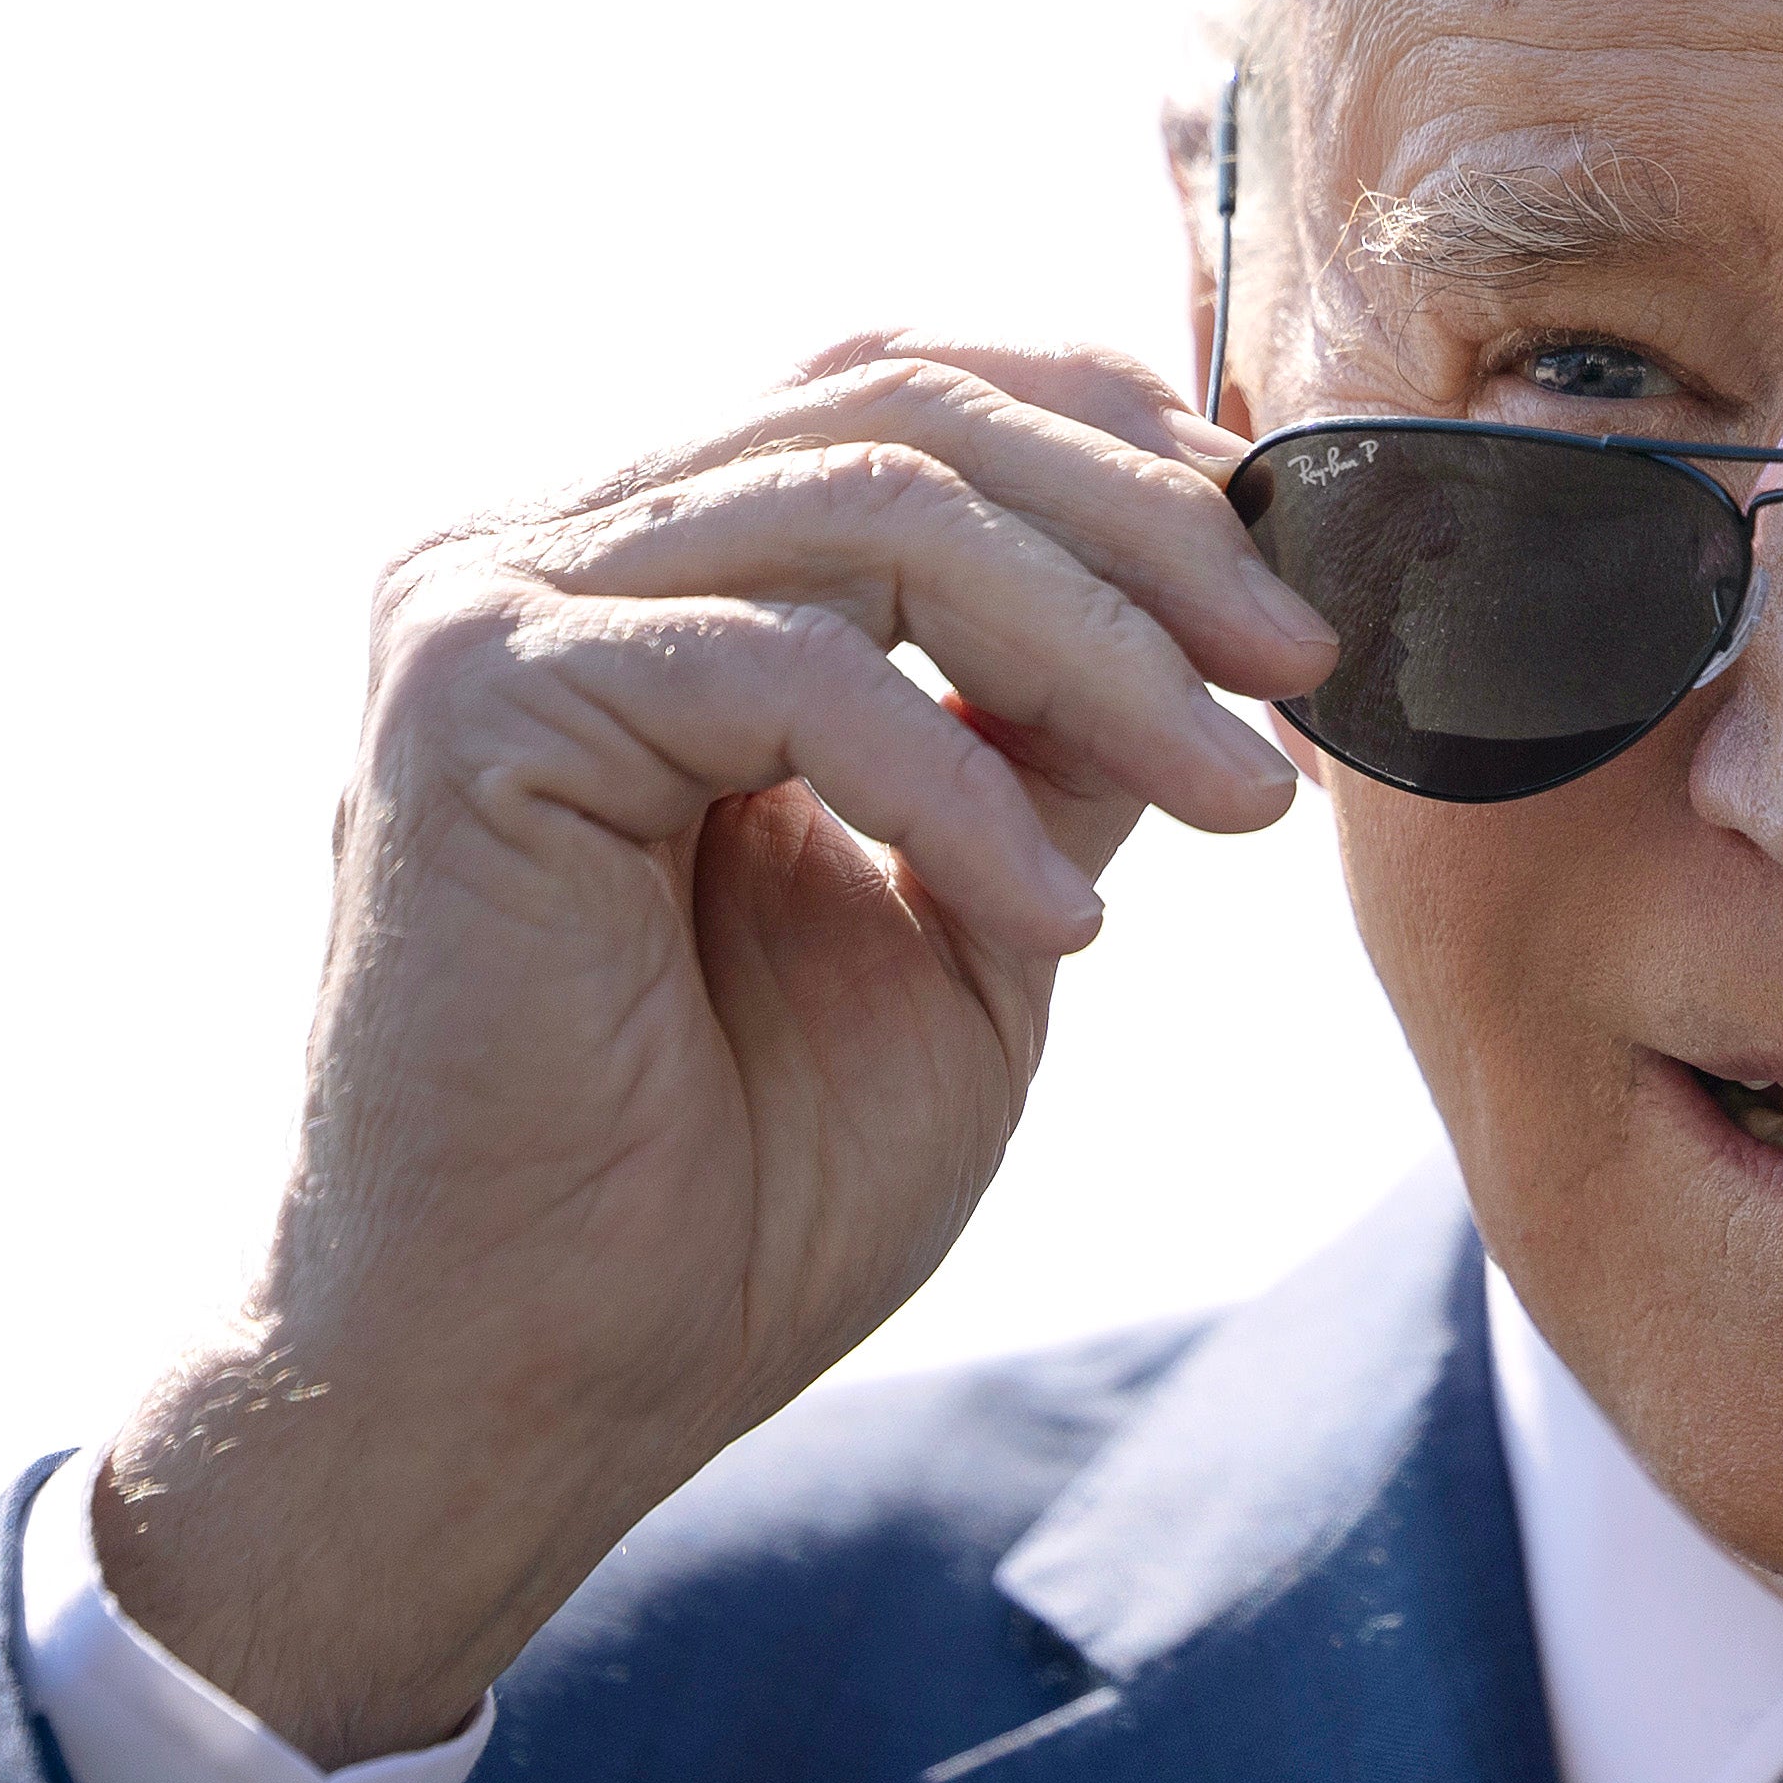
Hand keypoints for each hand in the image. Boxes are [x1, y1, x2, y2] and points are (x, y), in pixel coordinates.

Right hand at [97, 339, 1333, 1764]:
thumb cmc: (728, 1193)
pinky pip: (788, 669)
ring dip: (1104, 648)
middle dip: (1154, 530)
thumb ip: (1054, 747)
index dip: (1125, 451)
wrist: (537, 1387)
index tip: (1304, 603)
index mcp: (659, 578)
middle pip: (903, 407)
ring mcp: (491, 607)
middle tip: (1311, 670)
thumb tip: (1226, 612)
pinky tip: (1053, 928)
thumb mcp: (970, 922)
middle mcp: (553, 551)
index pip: (905, 395)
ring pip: (871, 507)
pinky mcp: (472, 702)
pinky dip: (956, 787)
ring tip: (1241, 800)